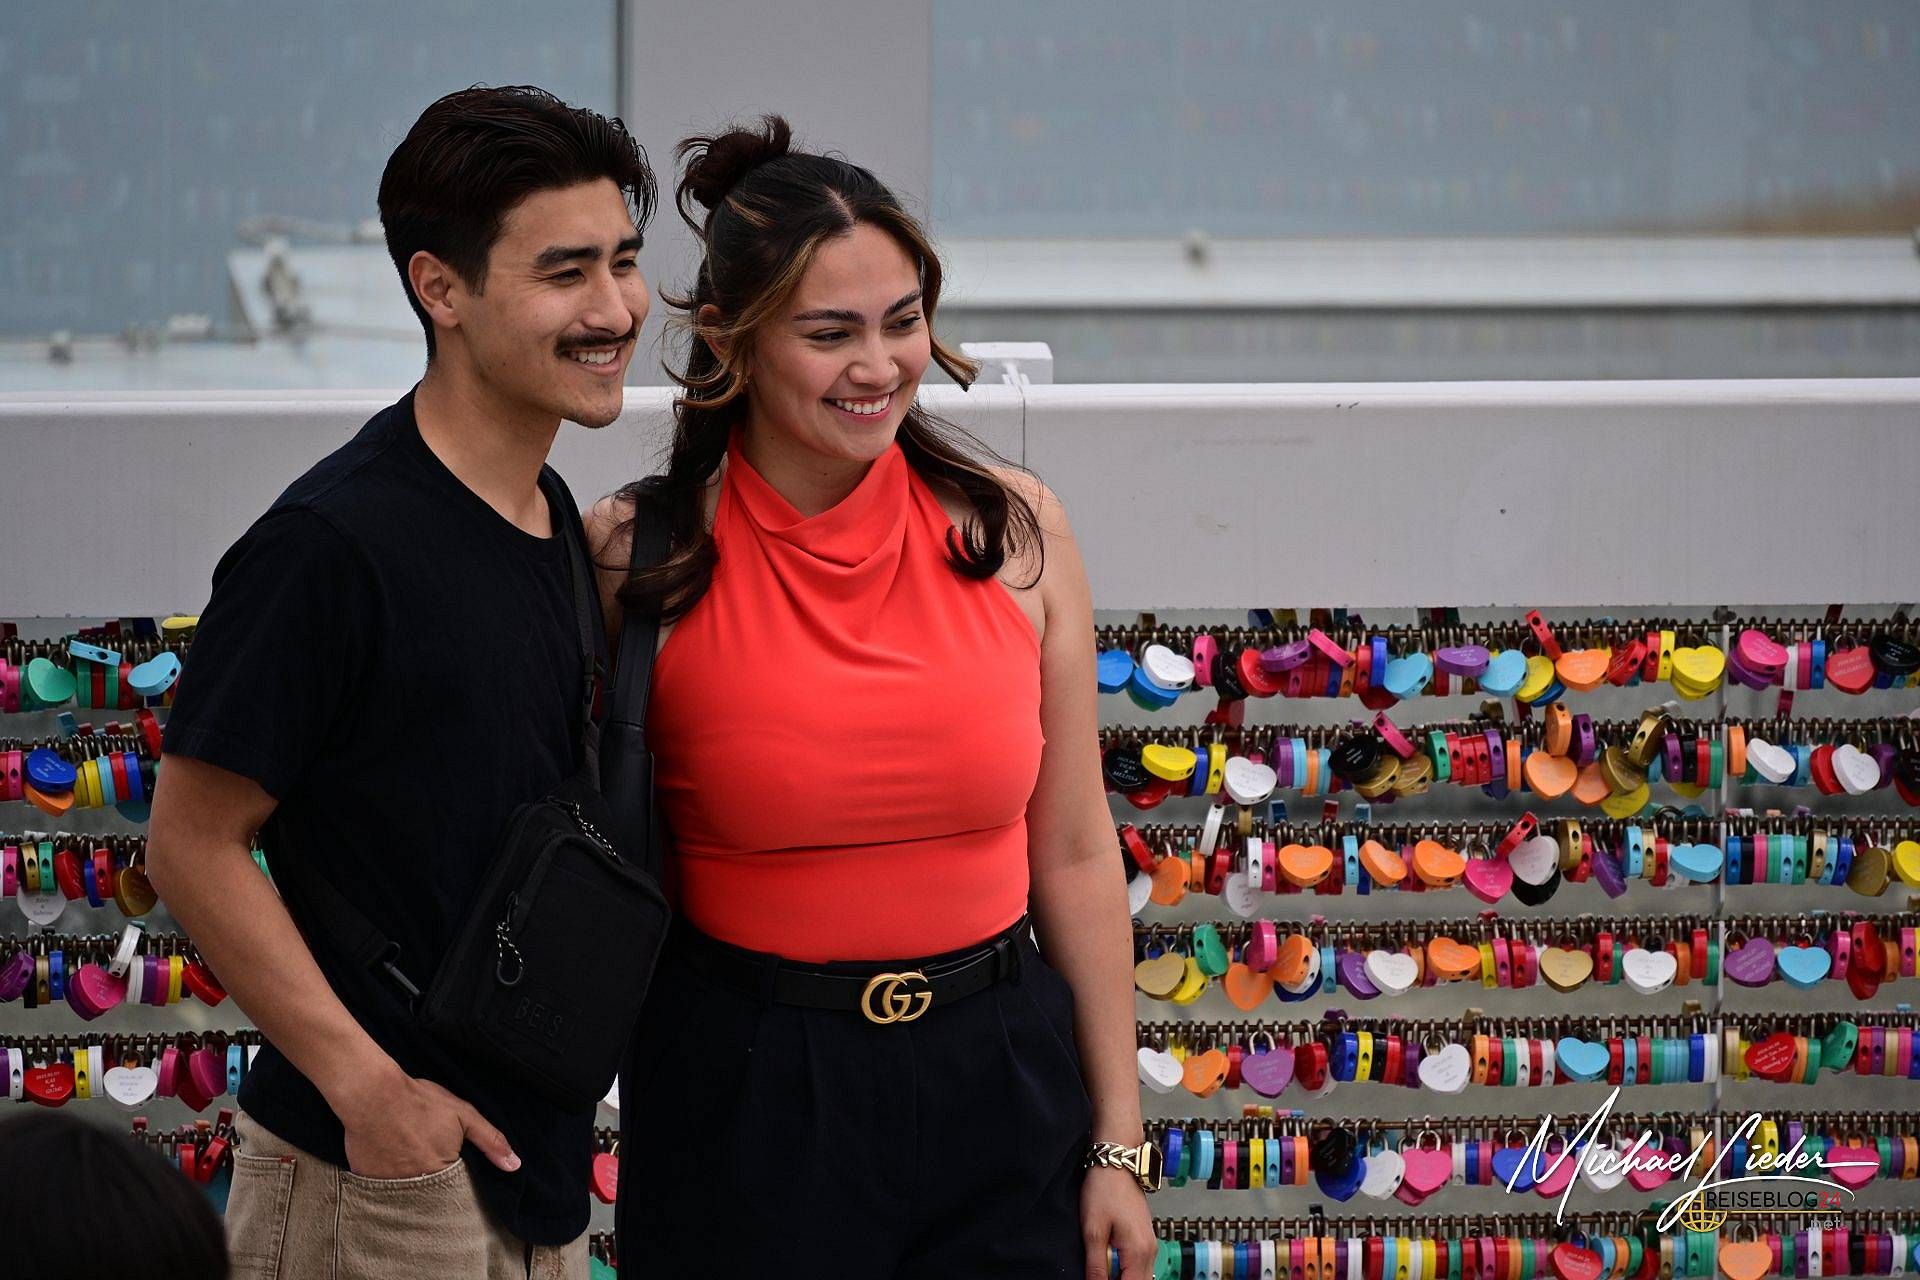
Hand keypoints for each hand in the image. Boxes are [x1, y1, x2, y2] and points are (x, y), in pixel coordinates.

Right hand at [335, 1070, 519, 1178]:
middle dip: (432, 1180)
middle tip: (424, 1152)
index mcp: (443, 1173)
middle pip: (431, 1195)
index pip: (457, 1190)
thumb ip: (490, 1141)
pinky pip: (382, 1189)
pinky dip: (386, 1178)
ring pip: (406, 1194)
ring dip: (409, 1180)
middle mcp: (416, 1187)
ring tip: (406, 1154)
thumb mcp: (463, 1115)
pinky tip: (387, 1157)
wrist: (371, 1094)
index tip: (449, 1158)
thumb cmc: (420, 1102)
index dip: (456, 1176)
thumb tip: (514, 1166)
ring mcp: (390, 1187)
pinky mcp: (367, 1183)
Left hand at [1082, 1165, 1156, 1278]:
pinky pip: (1138, 1266)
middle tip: (1097, 1275)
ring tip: (1101, 1268)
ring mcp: (1150, 1245)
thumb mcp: (1093, 1231)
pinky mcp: (1145, 1239)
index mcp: (1139, 1252)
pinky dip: (1125, 1270)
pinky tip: (1109, 1262)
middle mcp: (1150, 1252)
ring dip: (1121, 1277)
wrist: (1118, 1164)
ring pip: (1140, 1277)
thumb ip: (1096, 1266)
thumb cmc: (1104, 1190)